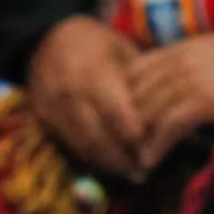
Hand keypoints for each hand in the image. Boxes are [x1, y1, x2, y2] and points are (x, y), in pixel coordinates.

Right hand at [26, 16, 152, 184]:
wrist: (45, 39)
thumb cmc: (94, 42)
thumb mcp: (121, 49)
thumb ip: (140, 80)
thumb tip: (169, 109)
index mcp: (94, 73)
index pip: (117, 115)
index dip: (136, 137)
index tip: (154, 151)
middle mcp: (71, 95)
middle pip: (98, 139)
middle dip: (121, 161)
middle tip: (143, 174)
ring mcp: (53, 110)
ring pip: (82, 148)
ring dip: (106, 165)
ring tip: (130, 174)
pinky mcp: (44, 120)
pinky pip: (69, 146)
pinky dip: (90, 158)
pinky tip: (108, 164)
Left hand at [124, 32, 213, 172]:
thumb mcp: (197, 49)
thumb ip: (175, 60)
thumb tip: (159, 79)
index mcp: (170, 53)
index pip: (131, 74)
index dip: (122, 97)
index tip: (122, 117)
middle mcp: (171, 68)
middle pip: (134, 97)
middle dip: (125, 123)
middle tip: (122, 146)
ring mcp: (184, 86)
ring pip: (147, 115)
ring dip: (136, 141)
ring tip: (132, 159)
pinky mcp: (198, 104)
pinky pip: (167, 128)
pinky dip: (156, 147)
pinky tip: (150, 161)